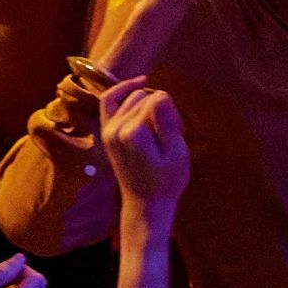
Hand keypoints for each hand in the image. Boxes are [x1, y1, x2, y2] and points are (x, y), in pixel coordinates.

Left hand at [100, 80, 190, 218]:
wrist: (146, 204)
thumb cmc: (166, 182)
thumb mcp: (177, 153)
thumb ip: (167, 122)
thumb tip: (161, 93)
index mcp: (132, 133)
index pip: (157, 101)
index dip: (173, 113)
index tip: (180, 132)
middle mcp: (114, 128)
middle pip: (145, 98)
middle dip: (161, 108)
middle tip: (172, 132)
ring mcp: (107, 130)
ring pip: (132, 97)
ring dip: (148, 105)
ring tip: (161, 125)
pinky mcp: (106, 132)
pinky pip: (109, 100)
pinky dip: (122, 89)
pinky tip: (139, 83)